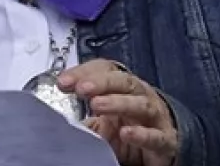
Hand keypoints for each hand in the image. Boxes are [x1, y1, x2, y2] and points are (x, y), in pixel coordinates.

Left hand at [58, 59, 177, 165]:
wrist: (162, 148)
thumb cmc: (131, 127)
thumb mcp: (103, 120)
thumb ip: (83, 115)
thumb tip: (54, 117)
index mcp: (122, 87)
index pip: (104, 70)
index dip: (84, 72)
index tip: (63, 81)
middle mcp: (140, 96)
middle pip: (123, 81)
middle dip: (101, 82)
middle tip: (81, 88)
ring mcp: (155, 117)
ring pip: (140, 103)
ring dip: (118, 102)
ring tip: (97, 105)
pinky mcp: (165, 140)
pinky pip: (156, 136)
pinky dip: (142, 134)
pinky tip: (126, 133)